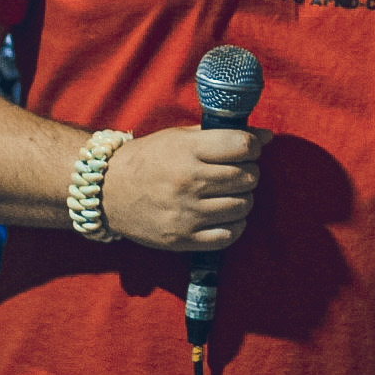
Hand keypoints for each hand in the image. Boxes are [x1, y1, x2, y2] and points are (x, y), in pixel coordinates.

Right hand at [97, 124, 272, 251]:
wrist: (107, 191)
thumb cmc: (149, 159)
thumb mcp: (181, 137)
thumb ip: (223, 135)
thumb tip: (268, 137)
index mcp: (188, 151)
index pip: (243, 146)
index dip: (252, 147)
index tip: (245, 150)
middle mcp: (188, 182)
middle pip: (247, 177)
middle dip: (249, 173)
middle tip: (236, 172)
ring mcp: (185, 213)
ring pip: (243, 206)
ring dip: (243, 199)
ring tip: (228, 193)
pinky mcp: (182, 239)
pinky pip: (230, 236)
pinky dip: (235, 225)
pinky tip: (224, 215)